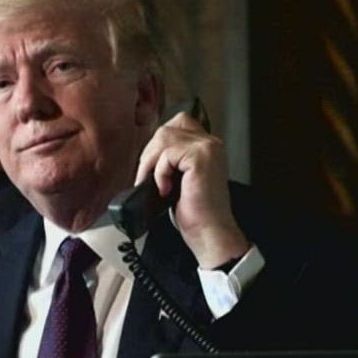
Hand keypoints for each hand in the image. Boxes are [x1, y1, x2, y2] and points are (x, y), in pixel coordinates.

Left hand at [135, 111, 249, 267]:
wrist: (210, 233)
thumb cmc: (196, 214)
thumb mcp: (179, 180)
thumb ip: (170, 161)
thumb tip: (147, 155)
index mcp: (207, 147)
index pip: (176, 124)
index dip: (158, 144)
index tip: (151, 168)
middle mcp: (211, 144)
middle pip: (166, 129)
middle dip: (150, 154)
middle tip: (147, 178)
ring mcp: (208, 148)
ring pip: (164, 137)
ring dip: (152, 163)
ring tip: (157, 184)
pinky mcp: (201, 158)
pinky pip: (167, 154)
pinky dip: (160, 173)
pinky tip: (166, 190)